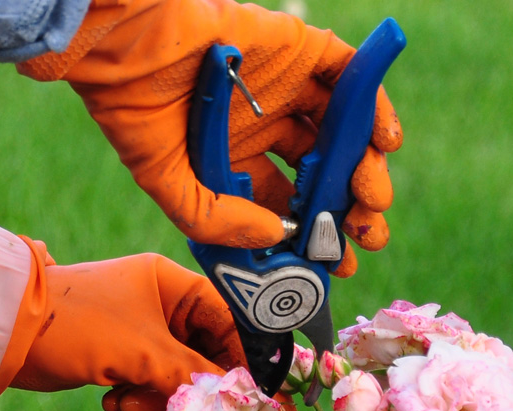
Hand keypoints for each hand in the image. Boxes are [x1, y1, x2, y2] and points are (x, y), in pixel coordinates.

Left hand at [9, 247, 300, 410]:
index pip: (233, 325)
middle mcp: (162, 301)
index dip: (253, 367)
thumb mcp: (143, 352)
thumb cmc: (77, 326)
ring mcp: (141, 329)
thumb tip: (245, 401)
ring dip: (158, 398)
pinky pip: (149, 384)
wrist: (5, 336)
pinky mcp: (121, 354)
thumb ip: (195, 376)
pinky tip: (110, 401)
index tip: (274, 408)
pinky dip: (136, 399)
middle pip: (207, 355)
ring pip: (178, 376)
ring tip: (127, 403)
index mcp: (173, 282)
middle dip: (195, 390)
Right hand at [21, 0, 401, 276]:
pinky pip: (353, 80)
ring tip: (371, 199)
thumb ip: (220, 219)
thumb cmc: (135, 112)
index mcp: (232, 160)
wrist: (129, 43)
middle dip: (350, 208)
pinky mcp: (302, 51)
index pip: (286, 203)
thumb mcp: (166, 183)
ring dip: (367, 167)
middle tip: (366, 235)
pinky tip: (383, 143)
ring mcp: (287, 88)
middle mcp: (264, 126)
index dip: (314, 235)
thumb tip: (279, 237)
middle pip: (322, 173)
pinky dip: (375, 110)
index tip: (337, 265)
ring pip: (343, 133)